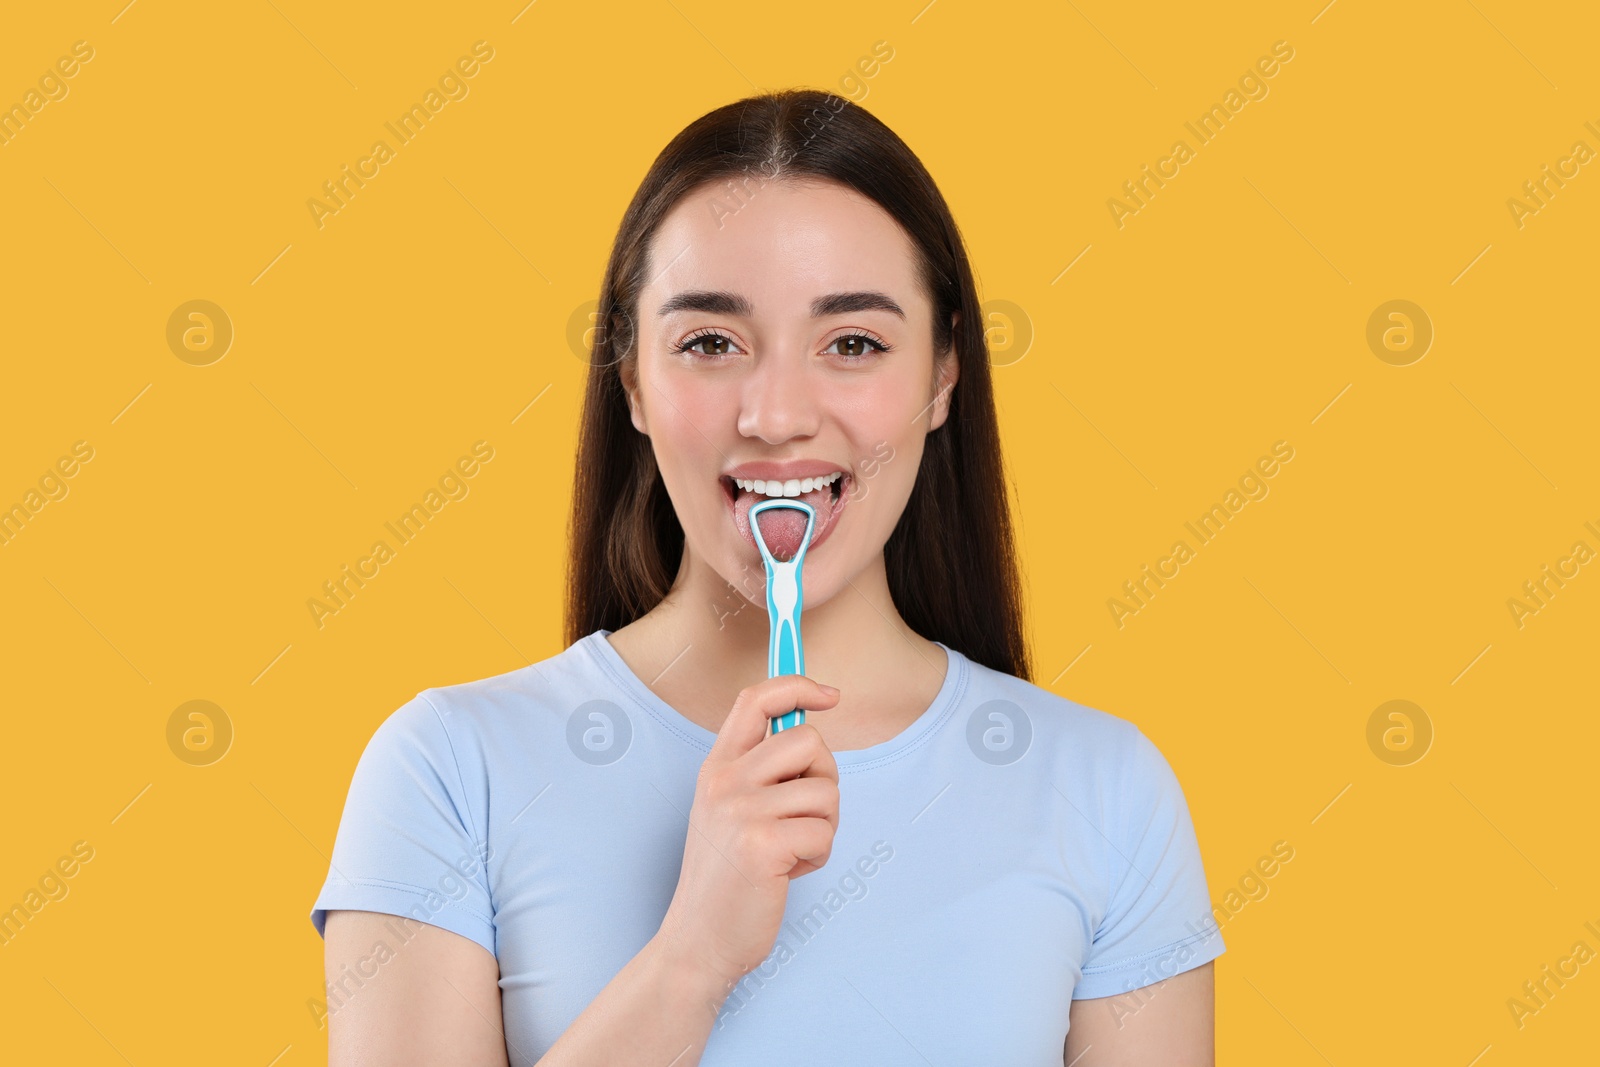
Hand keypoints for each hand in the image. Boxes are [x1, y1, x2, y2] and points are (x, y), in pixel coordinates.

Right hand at [657, 674, 841, 989]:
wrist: (699, 940)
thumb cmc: (727, 877)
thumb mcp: (729, 809)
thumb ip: (760, 770)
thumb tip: (811, 730)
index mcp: (716, 766)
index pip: (756, 699)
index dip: (797, 685)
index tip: (830, 695)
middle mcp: (724, 780)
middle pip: (808, 740)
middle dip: (825, 778)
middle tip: (804, 814)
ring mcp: (741, 811)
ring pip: (826, 790)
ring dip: (824, 826)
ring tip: (791, 850)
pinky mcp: (763, 844)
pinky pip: (824, 831)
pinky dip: (817, 856)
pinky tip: (787, 872)